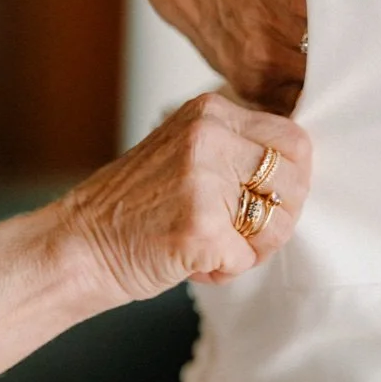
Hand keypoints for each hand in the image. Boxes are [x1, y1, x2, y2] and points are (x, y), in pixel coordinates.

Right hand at [60, 92, 311, 302]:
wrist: (80, 244)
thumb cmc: (137, 205)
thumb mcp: (188, 150)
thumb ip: (236, 148)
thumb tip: (300, 167)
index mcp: (210, 111)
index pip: (293, 137)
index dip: (293, 177)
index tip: (272, 200)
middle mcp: (209, 135)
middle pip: (295, 177)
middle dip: (279, 216)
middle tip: (245, 233)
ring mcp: (204, 179)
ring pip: (277, 221)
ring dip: (253, 247)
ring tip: (215, 246)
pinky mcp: (200, 226)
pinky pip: (245, 258)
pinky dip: (225, 270)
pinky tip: (192, 262)